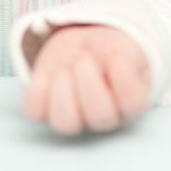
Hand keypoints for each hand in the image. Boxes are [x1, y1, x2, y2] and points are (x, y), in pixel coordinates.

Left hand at [23, 25, 150, 135]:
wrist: (85, 46)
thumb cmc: (110, 50)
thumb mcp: (126, 47)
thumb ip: (127, 55)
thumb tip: (115, 60)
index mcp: (132, 102)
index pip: (133, 104)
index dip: (123, 80)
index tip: (116, 55)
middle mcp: (106, 117)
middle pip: (99, 118)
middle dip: (89, 85)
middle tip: (84, 60)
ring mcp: (76, 119)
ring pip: (66, 124)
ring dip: (63, 93)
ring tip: (65, 69)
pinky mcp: (46, 113)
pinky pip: (36, 113)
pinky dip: (39, 91)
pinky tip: (48, 74)